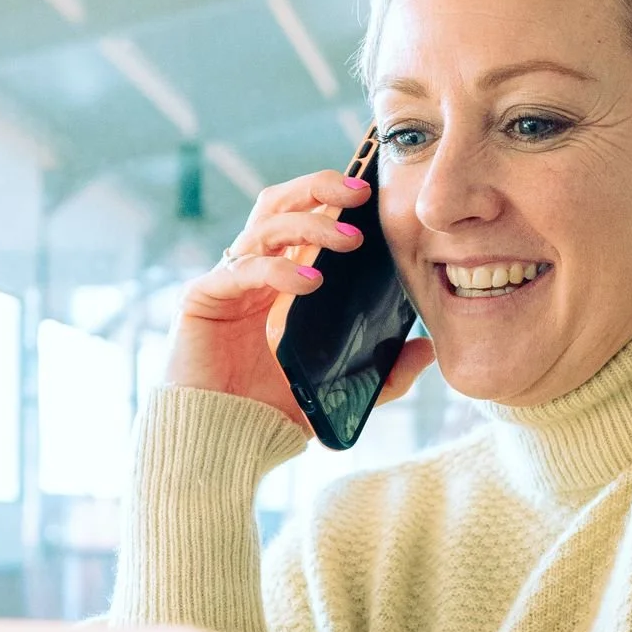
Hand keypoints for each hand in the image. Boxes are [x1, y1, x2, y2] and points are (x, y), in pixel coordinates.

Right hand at [163, 168, 435, 428]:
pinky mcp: (203, 299)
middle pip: (280, 205)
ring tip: (350, 240)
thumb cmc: (271, 412)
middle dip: (319, 188)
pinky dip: (278, 271)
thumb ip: (383, 374)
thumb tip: (428, 351)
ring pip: (266, 227)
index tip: (372, 192)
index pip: (304, 218)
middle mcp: (253, 272)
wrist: (220, 443)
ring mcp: (227, 282)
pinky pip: (242, 270)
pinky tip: (310, 282)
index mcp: (282, 281)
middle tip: (360, 193)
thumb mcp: (341, 390)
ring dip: (310, 225)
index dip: (332, 197)